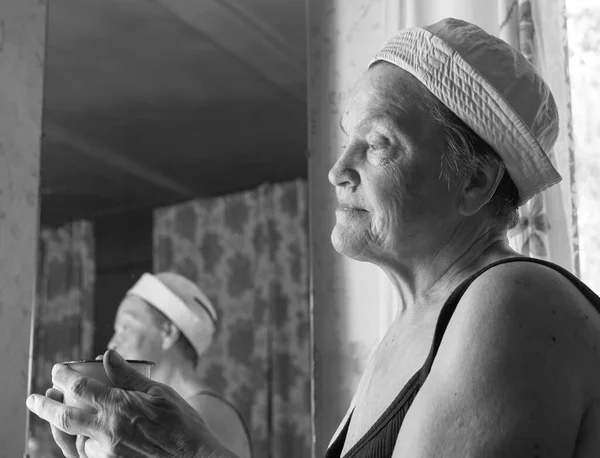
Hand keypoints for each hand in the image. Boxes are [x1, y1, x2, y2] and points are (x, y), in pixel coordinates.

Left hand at [26, 350, 237, 457]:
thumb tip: (107, 356)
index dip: (65, 376)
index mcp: (120, 408)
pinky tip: (78, 435)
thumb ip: (129, 376)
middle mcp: (108, 432)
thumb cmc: (182, 423)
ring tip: (55, 414)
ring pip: (71, 439)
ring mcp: (107, 453)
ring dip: (60, 426)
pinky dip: (77, 443)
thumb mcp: (159, 392)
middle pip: (64, 417)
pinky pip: (85, 455)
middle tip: (35, 398)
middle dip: (45, 405)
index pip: (80, 388)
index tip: (59, 369)